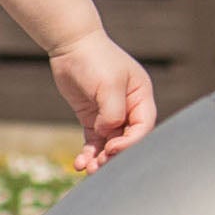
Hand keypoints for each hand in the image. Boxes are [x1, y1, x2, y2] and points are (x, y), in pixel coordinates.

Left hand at [49, 31, 155, 170]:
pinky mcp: (93, 117)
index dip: (131, 142)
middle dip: (115, 155)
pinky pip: (94, 141)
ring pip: (110, 143)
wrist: (70, 45)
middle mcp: (129, 107)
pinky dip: (88, 153)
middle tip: (100, 166)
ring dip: (101, 159)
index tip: (112, 149)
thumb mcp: (108, 84)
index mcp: (141, 97)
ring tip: (89, 169)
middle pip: (128, 139)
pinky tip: (80, 164)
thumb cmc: (94, 60)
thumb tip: (109, 134)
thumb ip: (113, 112)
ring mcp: (110, 113)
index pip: (143, 127)